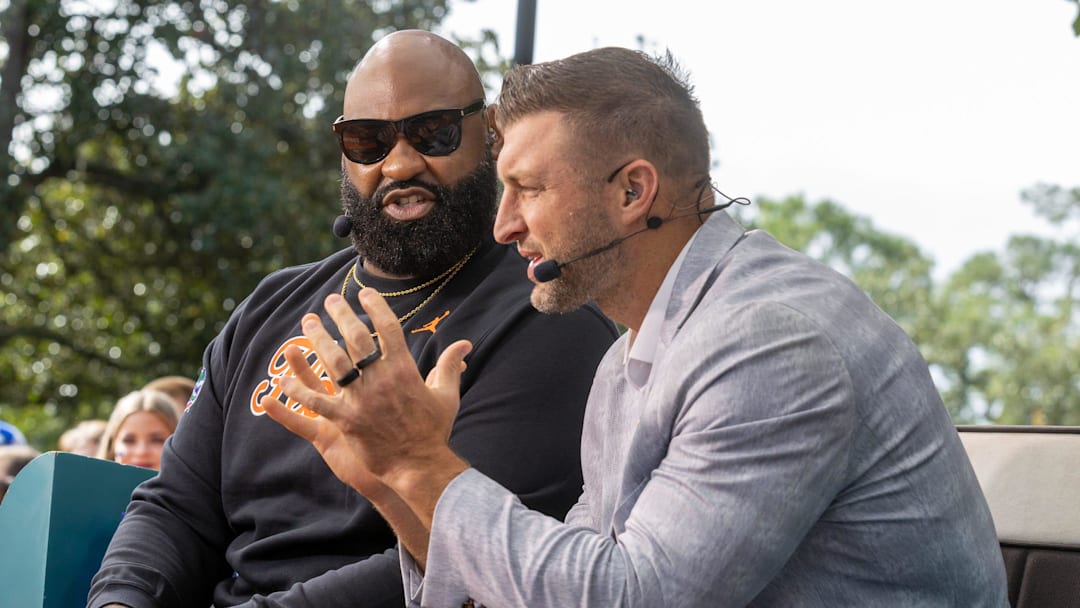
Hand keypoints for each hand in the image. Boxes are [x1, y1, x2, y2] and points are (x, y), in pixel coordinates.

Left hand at [263, 289, 469, 491]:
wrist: (420, 465)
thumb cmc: (434, 430)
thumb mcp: (447, 394)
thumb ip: (450, 365)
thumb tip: (465, 344)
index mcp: (404, 369)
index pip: (388, 328)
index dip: (376, 307)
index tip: (364, 293)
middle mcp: (380, 379)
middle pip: (356, 337)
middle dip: (341, 315)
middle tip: (330, 301)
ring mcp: (362, 399)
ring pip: (334, 361)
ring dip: (318, 339)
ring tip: (308, 323)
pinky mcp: (347, 420)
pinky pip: (317, 401)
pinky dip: (299, 390)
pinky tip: (283, 379)